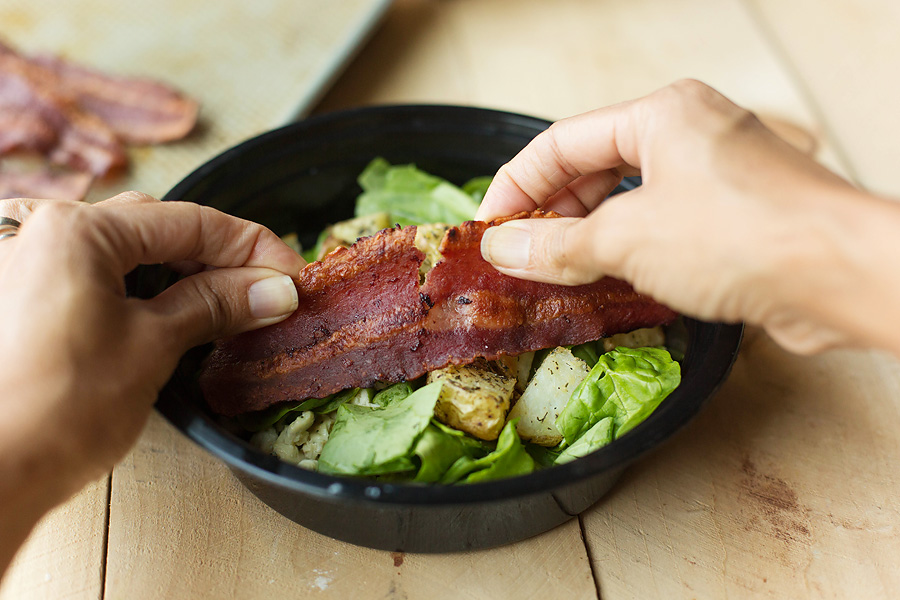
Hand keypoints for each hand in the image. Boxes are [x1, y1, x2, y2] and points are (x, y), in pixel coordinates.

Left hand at [0, 192, 303, 570]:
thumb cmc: (61, 410)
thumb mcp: (153, 345)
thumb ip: (216, 304)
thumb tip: (275, 290)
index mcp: (75, 229)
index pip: (189, 222)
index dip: (253, 247)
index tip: (293, 274)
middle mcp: (42, 231)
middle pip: (157, 228)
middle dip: (221, 258)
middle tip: (269, 291)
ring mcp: (27, 264)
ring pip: (128, 251)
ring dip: (185, 273)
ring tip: (234, 304)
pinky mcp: (26, 298)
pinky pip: (100, 276)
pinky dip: (146, 288)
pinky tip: (180, 312)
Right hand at [477, 80, 899, 355]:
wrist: (841, 274)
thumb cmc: (740, 235)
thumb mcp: (627, 238)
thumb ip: (557, 244)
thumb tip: (503, 249)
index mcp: (662, 114)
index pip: (562, 142)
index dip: (517, 185)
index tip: (489, 227)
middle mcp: (691, 135)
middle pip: (595, 169)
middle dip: (551, 214)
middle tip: (517, 257)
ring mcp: (717, 177)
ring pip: (629, 202)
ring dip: (587, 239)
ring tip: (552, 276)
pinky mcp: (736, 220)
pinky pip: (662, 229)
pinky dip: (627, 254)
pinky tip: (604, 284)